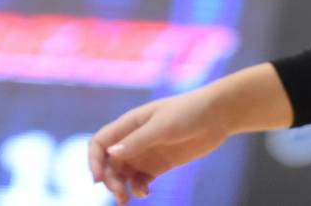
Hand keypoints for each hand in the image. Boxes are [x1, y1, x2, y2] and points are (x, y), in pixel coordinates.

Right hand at [90, 88, 228, 204]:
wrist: (216, 116)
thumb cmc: (187, 113)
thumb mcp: (162, 126)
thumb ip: (137, 141)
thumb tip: (110, 154)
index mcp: (129, 124)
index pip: (100, 142)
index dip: (94, 160)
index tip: (98, 179)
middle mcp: (133, 139)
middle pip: (109, 163)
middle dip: (110, 180)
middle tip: (120, 195)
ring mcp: (146, 153)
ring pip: (123, 174)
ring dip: (121, 187)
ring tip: (128, 199)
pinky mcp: (159, 165)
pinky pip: (140, 180)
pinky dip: (138, 189)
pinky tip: (145, 193)